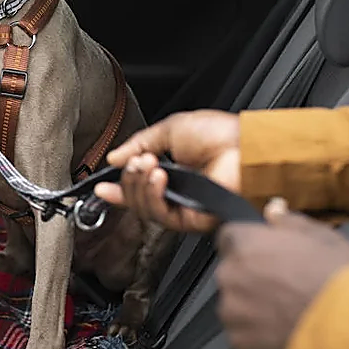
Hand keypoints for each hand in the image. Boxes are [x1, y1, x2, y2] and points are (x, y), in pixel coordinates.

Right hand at [94, 110, 240, 231]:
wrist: (247, 146)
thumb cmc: (222, 134)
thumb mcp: (170, 129)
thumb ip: (140, 143)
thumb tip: (114, 158)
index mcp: (173, 170)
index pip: (139, 185)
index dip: (118, 187)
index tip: (102, 185)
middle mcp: (178, 191)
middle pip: (137, 199)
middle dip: (129, 179)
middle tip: (135, 161)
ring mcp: (185, 206)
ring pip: (146, 209)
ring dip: (139, 186)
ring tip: (148, 165)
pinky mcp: (193, 219)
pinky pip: (162, 216)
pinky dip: (153, 197)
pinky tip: (159, 178)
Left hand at [216, 199, 348, 348]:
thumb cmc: (338, 280)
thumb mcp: (323, 237)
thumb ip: (289, 221)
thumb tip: (273, 210)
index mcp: (245, 244)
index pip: (230, 237)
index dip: (250, 246)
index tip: (266, 255)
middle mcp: (231, 276)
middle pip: (232, 273)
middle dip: (252, 278)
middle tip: (285, 287)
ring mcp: (233, 311)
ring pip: (236, 305)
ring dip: (254, 308)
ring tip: (289, 313)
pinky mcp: (240, 342)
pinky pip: (243, 335)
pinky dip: (258, 336)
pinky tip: (286, 333)